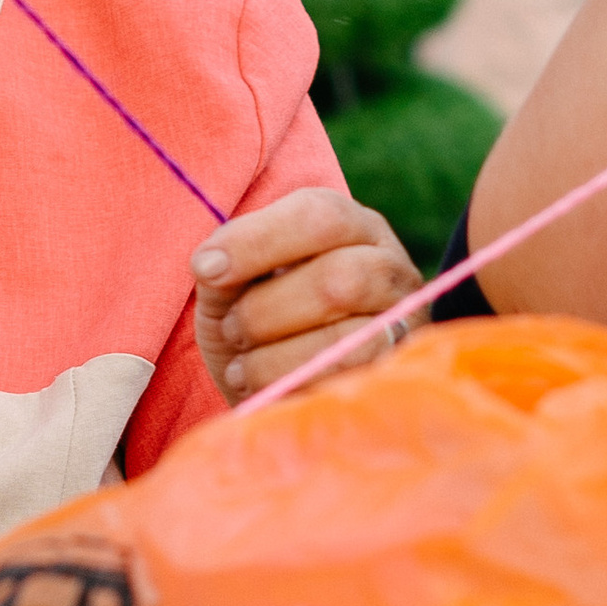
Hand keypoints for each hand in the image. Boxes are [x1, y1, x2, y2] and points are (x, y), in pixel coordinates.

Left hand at [192, 190, 414, 401]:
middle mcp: (389, 268)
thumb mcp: (236, 287)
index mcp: (352, 226)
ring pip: (344, 338)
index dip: (256, 240)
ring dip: (275, 357)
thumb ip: (225, 270)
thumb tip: (211, 265)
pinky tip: (265, 389)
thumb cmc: (262, 323)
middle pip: (339, 279)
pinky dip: (292, 388)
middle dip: (267, 310)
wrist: (286, 387)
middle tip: (233, 330)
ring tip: (242, 367)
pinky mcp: (394, 379)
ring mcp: (401, 326)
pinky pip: (345, 388)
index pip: (318, 216)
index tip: (205, 268)